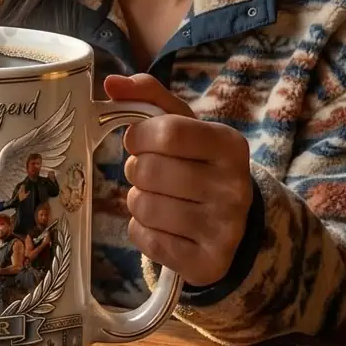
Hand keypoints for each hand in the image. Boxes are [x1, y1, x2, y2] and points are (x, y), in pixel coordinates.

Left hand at [103, 73, 253, 287]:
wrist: (231, 223)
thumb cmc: (195, 162)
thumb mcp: (181, 124)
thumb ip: (146, 96)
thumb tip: (110, 82)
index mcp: (230, 145)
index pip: (167, 131)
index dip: (139, 135)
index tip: (139, 140)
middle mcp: (235, 187)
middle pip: (148, 171)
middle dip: (137, 170)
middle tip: (151, 174)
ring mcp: (225, 230)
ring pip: (142, 206)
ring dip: (138, 201)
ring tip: (159, 198)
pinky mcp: (208, 264)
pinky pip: (145, 239)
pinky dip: (142, 230)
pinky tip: (164, 226)